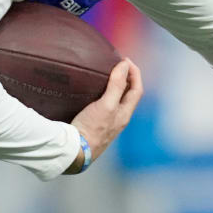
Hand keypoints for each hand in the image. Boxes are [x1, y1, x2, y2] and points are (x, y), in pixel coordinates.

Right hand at [67, 58, 143, 173]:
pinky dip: (103, 96)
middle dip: (126, 79)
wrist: (75, 151)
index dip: (135, 73)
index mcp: (125, 114)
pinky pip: (104, 107)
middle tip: (117, 66)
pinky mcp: (95, 126)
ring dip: (115, 87)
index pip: (137, 90)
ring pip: (117, 101)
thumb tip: (124, 66)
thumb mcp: (106, 105)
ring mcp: (107, 123)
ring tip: (106, 76)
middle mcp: (118, 119)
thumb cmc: (92, 129)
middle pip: (128, 95)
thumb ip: (116, 85)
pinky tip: (92, 94)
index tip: (125, 60)